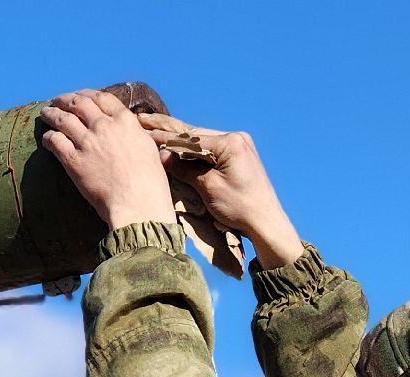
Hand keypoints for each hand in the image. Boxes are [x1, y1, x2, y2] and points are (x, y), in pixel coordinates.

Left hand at [41, 91, 176, 230]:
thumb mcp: (149, 150)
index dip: (88, 94)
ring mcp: (88, 142)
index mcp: (125, 122)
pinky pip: (55, 141)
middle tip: (58, 101)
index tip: (81, 96)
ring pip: (62, 119)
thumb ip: (134, 135)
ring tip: (45, 114)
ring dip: (51, 114)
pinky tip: (47, 139)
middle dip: (65, 100)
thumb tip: (129, 130)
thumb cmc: (150, 184)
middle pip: (78, 103)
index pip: (102, 98)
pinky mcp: (74, 160)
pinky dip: (49, 137)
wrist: (138, 205)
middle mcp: (105, 127)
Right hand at [139, 116, 303, 267]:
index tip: (143, 131)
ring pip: (202, 141)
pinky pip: (211, 149)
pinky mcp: (239, 156)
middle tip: (144, 120)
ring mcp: (239, 146)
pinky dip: (194, 150)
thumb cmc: (241, 208)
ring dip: (180, 140)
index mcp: (230, 142)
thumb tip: (161, 155)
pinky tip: (177, 145)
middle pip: (195, 135)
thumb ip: (184, 169)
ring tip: (155, 129)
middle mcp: (236, 138)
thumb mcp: (208, 188)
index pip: (189, 138)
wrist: (267, 223)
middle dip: (169, 131)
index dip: (164, 137)